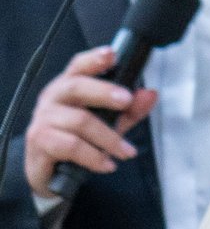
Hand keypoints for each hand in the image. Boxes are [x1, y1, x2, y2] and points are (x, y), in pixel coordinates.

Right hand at [22, 46, 154, 198]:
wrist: (50, 174)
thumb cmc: (76, 140)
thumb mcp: (107, 124)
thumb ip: (129, 110)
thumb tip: (150, 94)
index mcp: (68, 87)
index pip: (78, 66)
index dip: (94, 59)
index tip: (112, 54)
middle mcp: (53, 98)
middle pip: (77, 86)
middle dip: (105, 92)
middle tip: (127, 101)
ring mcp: (43, 120)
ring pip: (80, 121)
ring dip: (109, 138)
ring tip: (126, 152)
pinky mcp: (40, 143)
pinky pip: (71, 146)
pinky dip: (94, 156)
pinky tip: (107, 164)